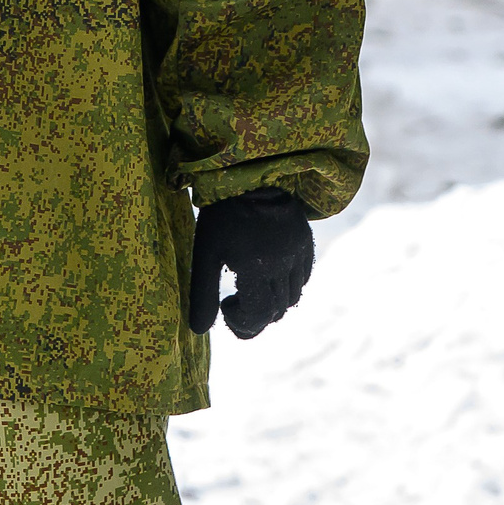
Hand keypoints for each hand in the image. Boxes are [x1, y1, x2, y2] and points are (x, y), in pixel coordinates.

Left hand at [188, 185, 314, 339]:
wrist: (249, 174)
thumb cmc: (221, 214)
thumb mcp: (205, 253)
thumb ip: (202, 293)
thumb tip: (197, 331)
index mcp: (257, 267)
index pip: (258, 316)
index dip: (241, 322)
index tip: (227, 305)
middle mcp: (283, 263)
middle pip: (275, 310)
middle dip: (254, 314)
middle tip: (235, 300)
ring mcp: (298, 253)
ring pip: (292, 297)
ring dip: (272, 302)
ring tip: (251, 286)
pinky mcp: (306, 242)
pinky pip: (303, 278)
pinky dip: (288, 285)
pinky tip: (269, 273)